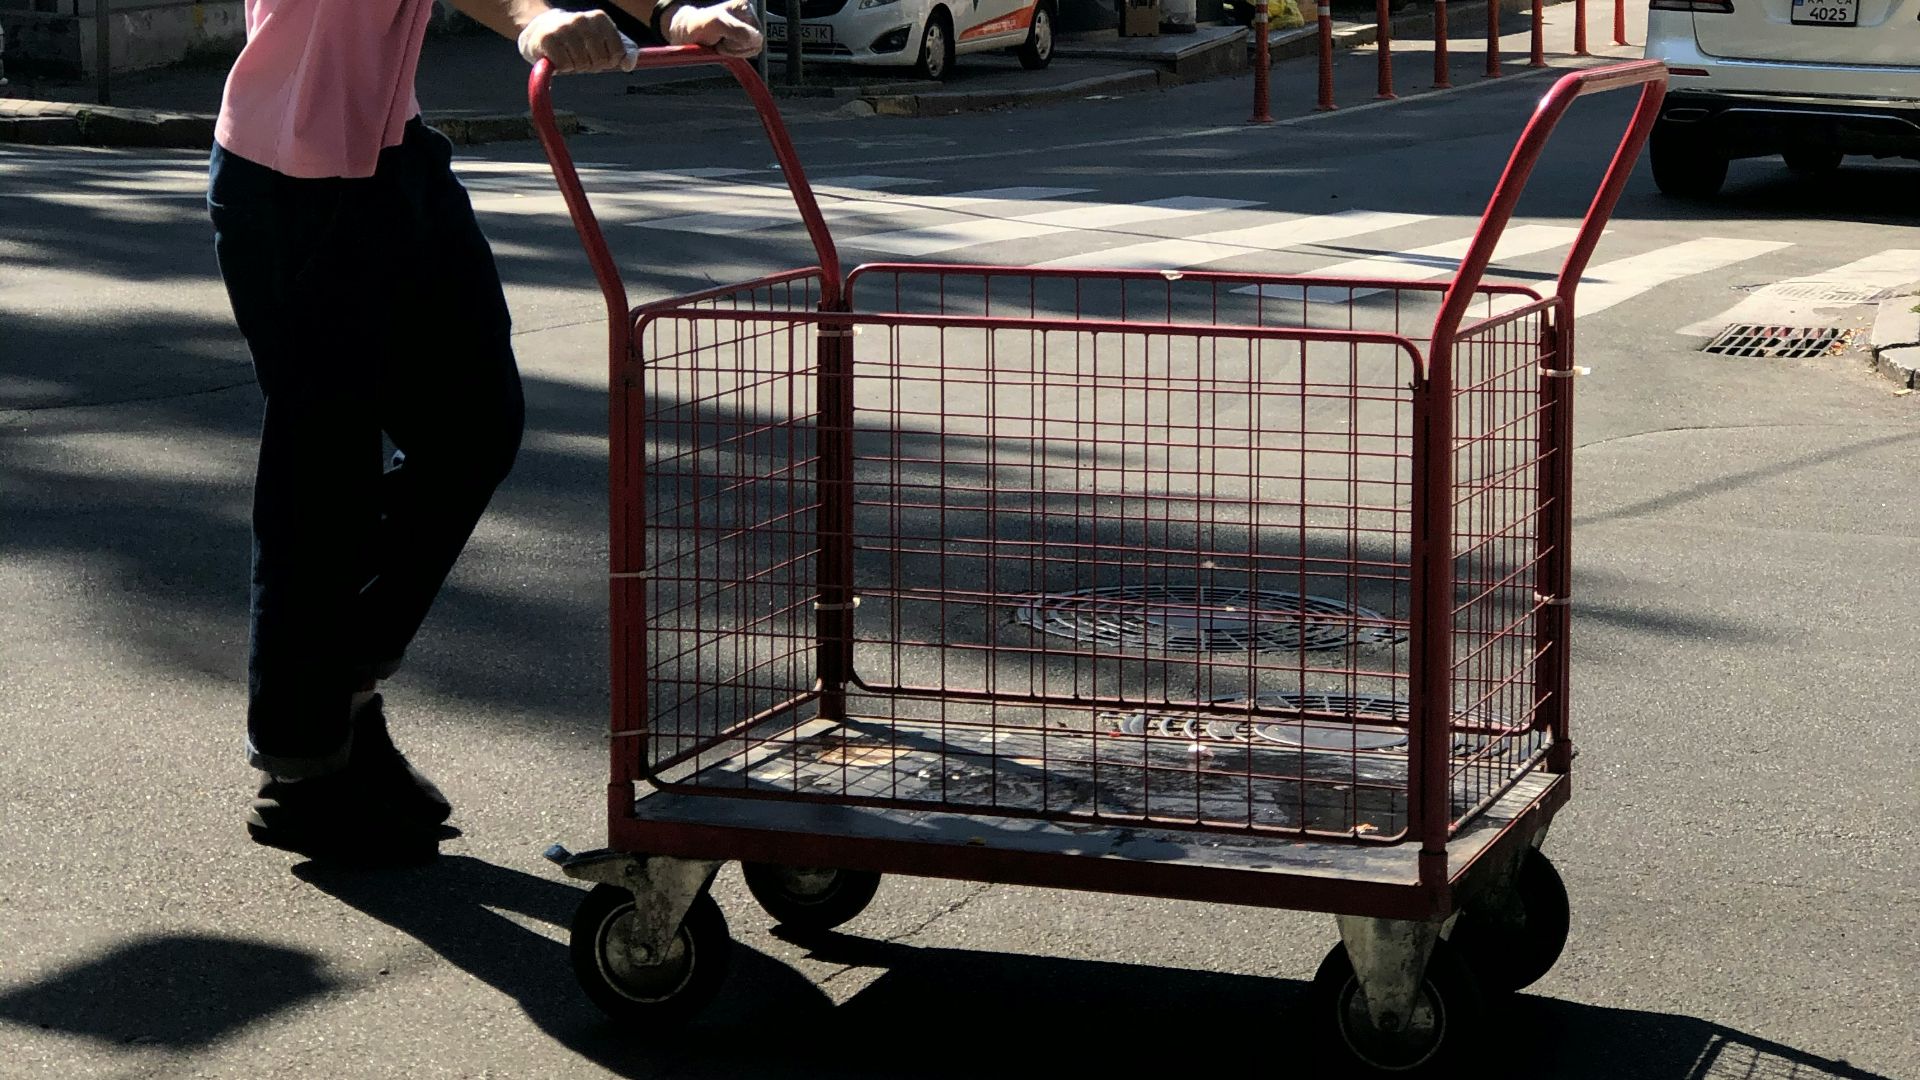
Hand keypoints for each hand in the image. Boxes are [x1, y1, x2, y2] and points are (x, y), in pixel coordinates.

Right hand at [518, 8, 635, 72]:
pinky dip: (563, 68)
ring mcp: (564, 27)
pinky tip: (558, 57)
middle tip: (582, 56)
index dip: (609, 61)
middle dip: (592, 65)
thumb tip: (628, 65)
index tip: (599, 55)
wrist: (544, 28)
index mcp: (600, 18)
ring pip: (582, 65)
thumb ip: (625, 52)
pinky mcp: (547, 39)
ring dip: (576, 67)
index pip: (617, 53)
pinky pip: (565, 66)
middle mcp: (582, 19)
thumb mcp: (606, 41)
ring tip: (569, 54)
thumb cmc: (580, 39)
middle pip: (600, 61)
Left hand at [665, 0, 763, 57]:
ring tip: (721, 42)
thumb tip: (754, 39)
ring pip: (750, 51)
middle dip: (736, 47)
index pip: (756, 37)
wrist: (687, 32)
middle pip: (755, 45)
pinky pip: (745, 56)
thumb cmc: (697, 25)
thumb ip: (737, 30)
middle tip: (721, 40)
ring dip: (733, 51)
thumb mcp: (717, 24)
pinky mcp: (743, 40)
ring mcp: (746, 29)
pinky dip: (733, 54)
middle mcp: (748, 16)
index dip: (740, 43)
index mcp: (745, 7)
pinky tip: (722, 45)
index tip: (724, 37)